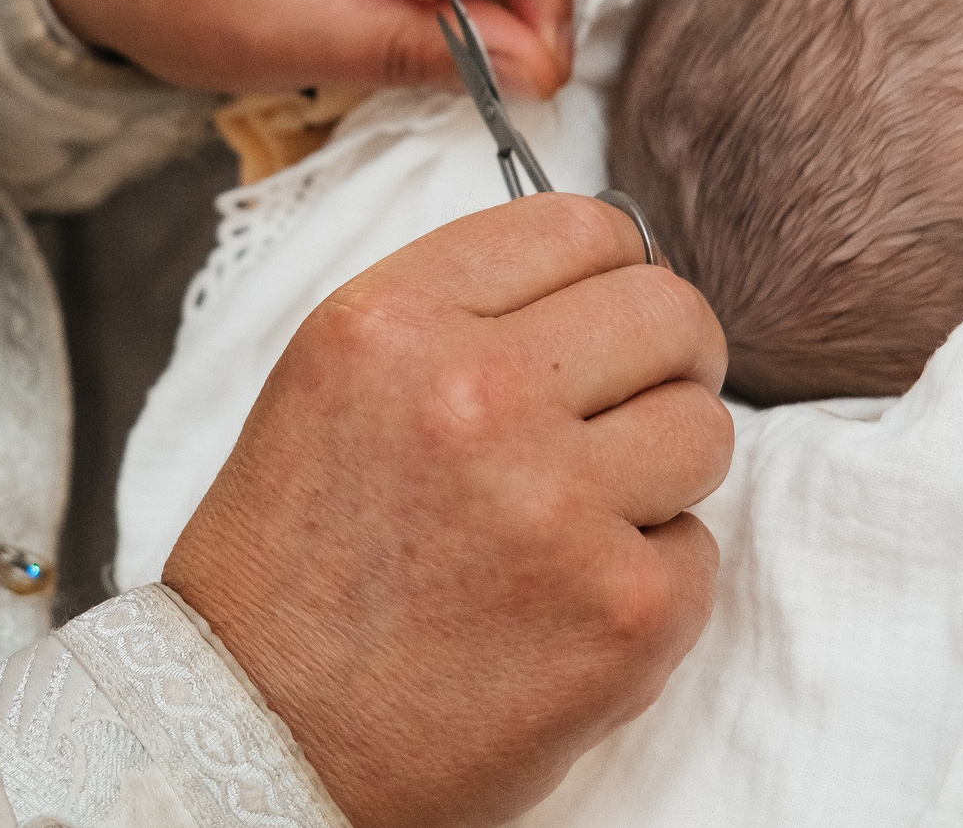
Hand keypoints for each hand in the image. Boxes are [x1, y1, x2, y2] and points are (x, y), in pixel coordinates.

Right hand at [163, 193, 730, 827]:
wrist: (257, 736)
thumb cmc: (290, 563)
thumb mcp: (334, 379)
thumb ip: (458, 310)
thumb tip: (603, 275)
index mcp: (395, 319)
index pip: (584, 225)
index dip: (610, 275)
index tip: (602, 326)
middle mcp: (476, 394)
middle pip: (670, 313)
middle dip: (666, 362)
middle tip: (627, 415)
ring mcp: (556, 505)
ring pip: (705, 430)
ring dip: (659, 475)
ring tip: (575, 523)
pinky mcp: (620, 612)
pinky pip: (699, 555)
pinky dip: (648, 584)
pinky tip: (561, 609)